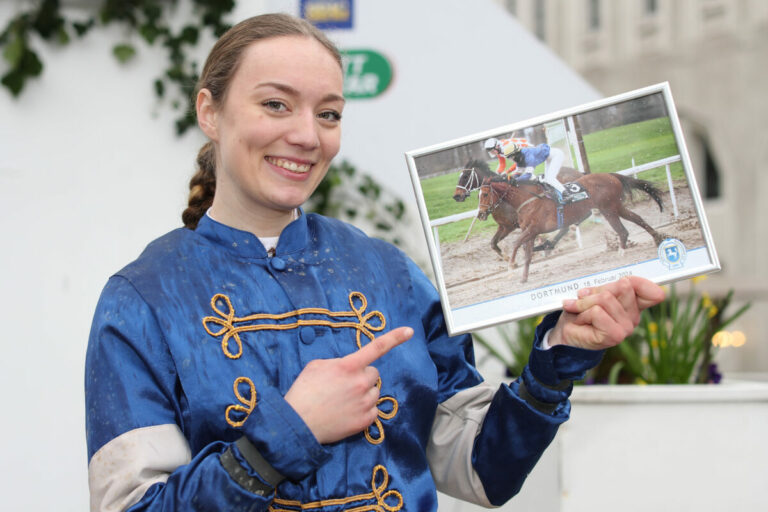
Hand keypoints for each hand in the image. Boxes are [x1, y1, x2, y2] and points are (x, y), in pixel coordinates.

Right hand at [284, 326, 412, 443]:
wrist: (298, 423)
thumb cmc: (304, 391)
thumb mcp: (317, 366)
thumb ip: (338, 363)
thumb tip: (348, 368)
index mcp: (349, 366)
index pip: (377, 347)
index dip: (395, 337)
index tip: (409, 331)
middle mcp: (361, 383)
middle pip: (374, 374)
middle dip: (363, 376)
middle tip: (345, 385)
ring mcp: (364, 403)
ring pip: (375, 392)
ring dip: (364, 393)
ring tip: (344, 401)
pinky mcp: (365, 421)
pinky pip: (374, 410)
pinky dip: (364, 410)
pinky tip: (348, 412)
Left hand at [547, 277, 664, 349]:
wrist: (565, 330)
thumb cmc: (580, 311)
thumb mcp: (595, 292)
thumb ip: (611, 286)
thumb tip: (625, 282)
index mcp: (634, 304)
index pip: (652, 292)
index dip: (643, 284)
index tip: (626, 281)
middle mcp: (634, 317)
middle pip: (622, 287)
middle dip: (597, 290)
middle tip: (585, 299)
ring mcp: (627, 328)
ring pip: (605, 298)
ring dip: (585, 303)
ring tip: (580, 311)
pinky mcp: (615, 335)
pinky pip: (597, 311)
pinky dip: (583, 313)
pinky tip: (581, 320)